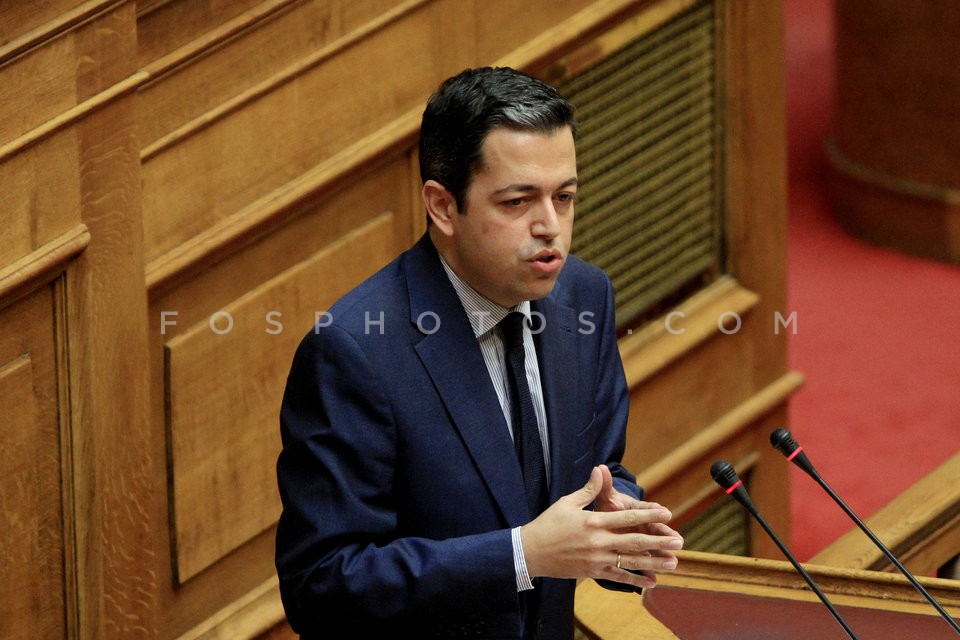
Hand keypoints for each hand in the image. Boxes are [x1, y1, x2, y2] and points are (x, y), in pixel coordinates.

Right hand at [520, 466, 682, 589]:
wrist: (531, 552)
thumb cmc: (548, 524)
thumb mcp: (567, 502)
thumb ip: (589, 489)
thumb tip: (600, 469)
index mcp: (594, 521)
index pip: (627, 518)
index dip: (649, 516)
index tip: (667, 514)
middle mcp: (598, 542)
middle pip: (635, 542)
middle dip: (659, 541)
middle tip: (679, 541)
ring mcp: (596, 559)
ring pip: (630, 562)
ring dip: (654, 562)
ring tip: (673, 563)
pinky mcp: (592, 572)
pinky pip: (618, 577)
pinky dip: (635, 580)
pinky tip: (651, 581)